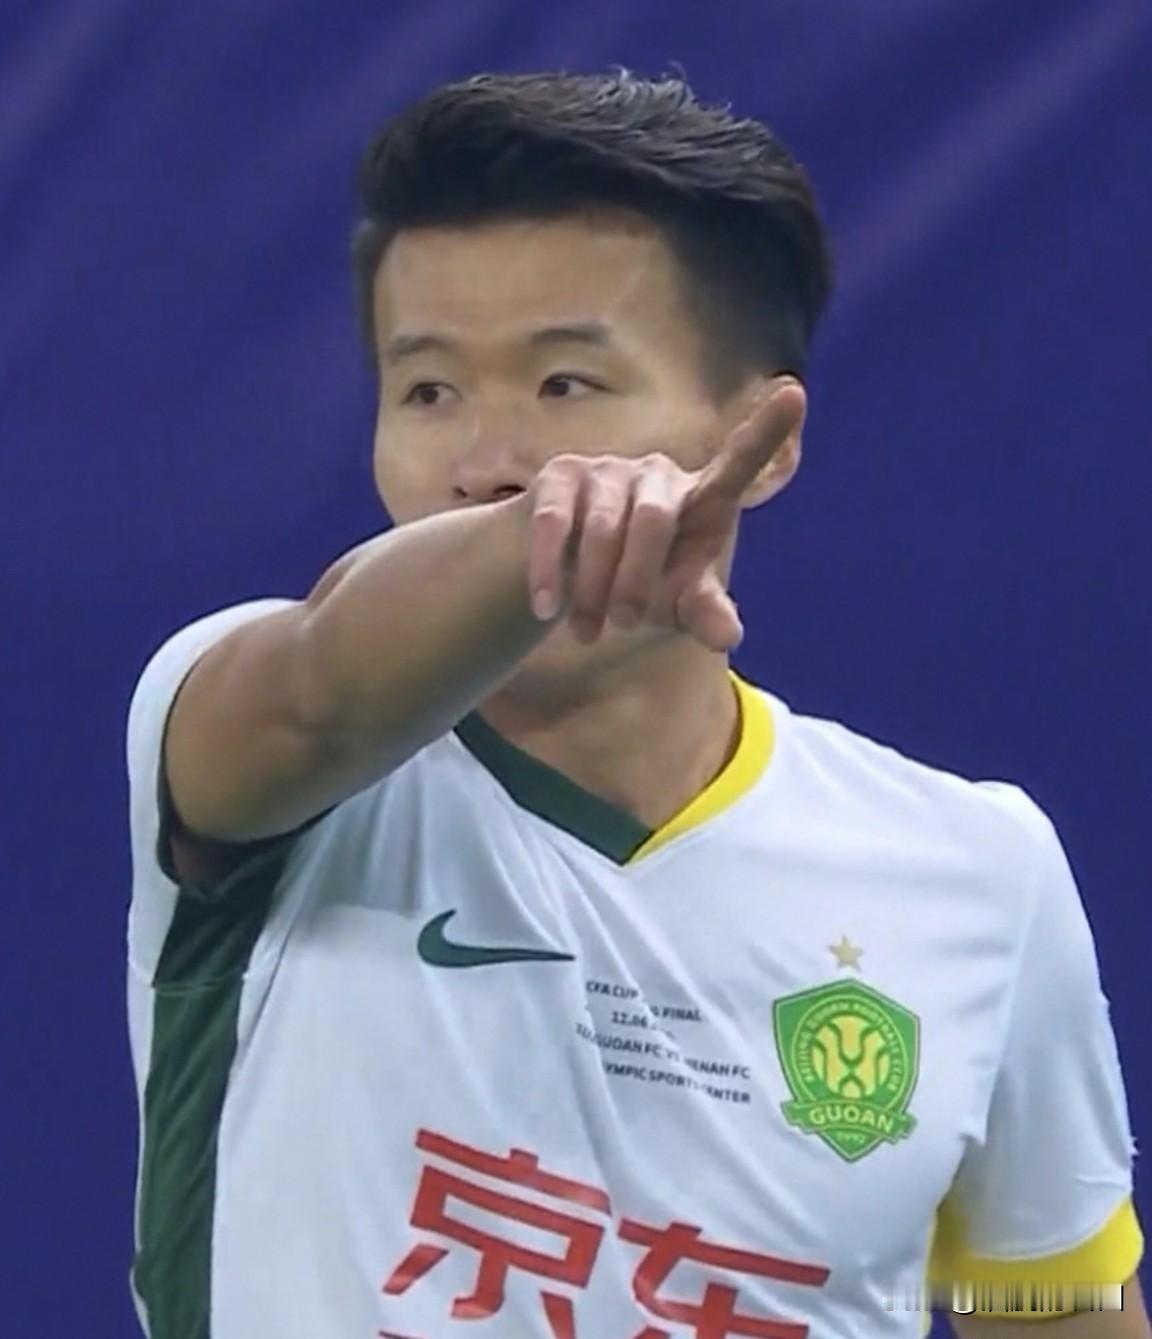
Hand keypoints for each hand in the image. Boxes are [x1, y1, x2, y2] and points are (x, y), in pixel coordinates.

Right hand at [525, 379, 803, 651]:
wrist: (568, 573)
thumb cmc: (641, 583)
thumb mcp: (676, 604)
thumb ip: (704, 613)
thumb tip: (729, 636)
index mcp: (703, 499)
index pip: (738, 463)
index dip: (764, 430)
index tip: (793, 393)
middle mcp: (659, 474)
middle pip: (653, 520)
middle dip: (635, 581)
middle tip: (626, 626)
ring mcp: (608, 469)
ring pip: (600, 527)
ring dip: (593, 588)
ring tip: (588, 631)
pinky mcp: (561, 474)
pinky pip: (553, 523)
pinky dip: (549, 570)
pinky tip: (547, 607)